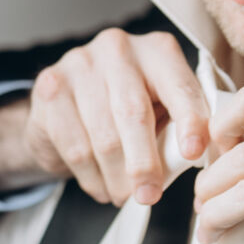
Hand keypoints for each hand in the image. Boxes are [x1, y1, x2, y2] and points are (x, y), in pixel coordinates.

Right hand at [0, 28, 209, 206]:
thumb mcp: (160, 110)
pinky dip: (92, 177)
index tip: (193, 153)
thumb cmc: (125, 109)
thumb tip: (192, 161)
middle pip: (134, 113)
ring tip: (123, 195)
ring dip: (116, 178)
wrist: (65, 103)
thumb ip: (177, 127)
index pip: (179, 86)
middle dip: (144, 163)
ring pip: (103, 136)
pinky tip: (101, 187)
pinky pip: (75, 146)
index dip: (189, 120)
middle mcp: (118, 48)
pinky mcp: (49, 88)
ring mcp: (79, 63)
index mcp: (157, 50)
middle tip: (149, 196)